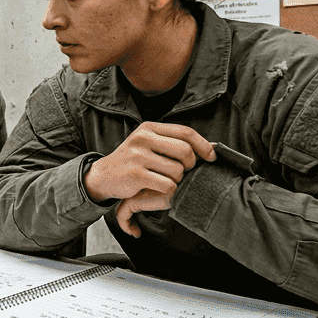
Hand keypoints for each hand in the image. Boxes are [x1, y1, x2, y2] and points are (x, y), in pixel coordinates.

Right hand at [85, 122, 215, 234]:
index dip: (203, 145)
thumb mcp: (150, 144)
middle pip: (185, 151)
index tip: (211, 157)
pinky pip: (168, 184)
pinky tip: (158, 188)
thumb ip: (175, 142)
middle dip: (190, 165)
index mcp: (149, 128)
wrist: (104, 176)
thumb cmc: (134, 161)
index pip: (186, 132)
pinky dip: (169, 190)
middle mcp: (143, 138)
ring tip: (165, 180)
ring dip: (177, 180)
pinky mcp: (135, 174)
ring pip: (177, 170)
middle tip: (182, 171)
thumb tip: (213, 147)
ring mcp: (138, 156)